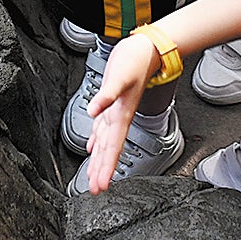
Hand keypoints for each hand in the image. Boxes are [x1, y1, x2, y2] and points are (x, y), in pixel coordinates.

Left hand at [81, 33, 160, 190]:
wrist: (147, 49)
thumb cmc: (135, 60)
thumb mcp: (119, 76)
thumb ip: (106, 95)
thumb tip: (93, 111)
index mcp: (121, 115)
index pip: (112, 147)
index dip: (106, 167)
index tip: (101, 185)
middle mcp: (118, 117)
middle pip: (108, 150)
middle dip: (102, 171)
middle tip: (95, 190)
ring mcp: (116, 111)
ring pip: (105, 142)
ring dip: (99, 160)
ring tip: (94, 176)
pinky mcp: (112, 103)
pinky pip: (103, 129)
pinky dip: (97, 140)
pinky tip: (93, 147)